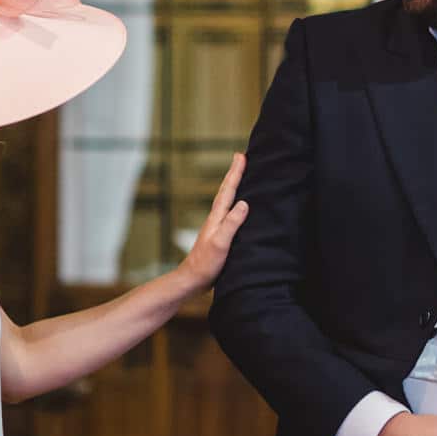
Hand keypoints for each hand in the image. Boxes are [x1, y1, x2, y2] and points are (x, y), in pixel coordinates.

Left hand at [179, 154, 249, 291]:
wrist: (192, 280)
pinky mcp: (220, 236)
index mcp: (217, 217)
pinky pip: (229, 212)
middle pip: (226, 191)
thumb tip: (244, 203)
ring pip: (227, 200)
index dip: (235, 173)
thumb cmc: (206, 264)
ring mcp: (217, 227)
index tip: (241, 155)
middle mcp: (216, 218)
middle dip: (234, 173)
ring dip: (234, 186)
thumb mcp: (220, 243)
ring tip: (241, 175)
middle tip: (241, 157)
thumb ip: (231, 223)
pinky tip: (238, 206)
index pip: (228, 190)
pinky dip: (234, 203)